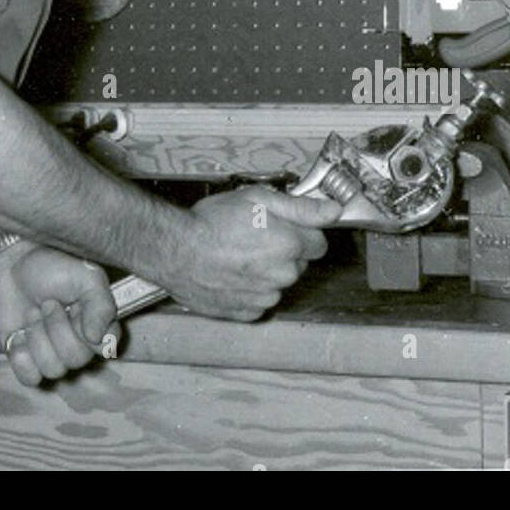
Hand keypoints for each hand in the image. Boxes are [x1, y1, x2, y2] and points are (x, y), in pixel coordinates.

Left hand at [0, 242, 118, 387]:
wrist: (10, 262)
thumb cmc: (51, 265)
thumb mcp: (85, 276)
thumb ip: (100, 305)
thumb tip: (99, 339)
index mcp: (97, 323)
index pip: (107, 347)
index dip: (91, 333)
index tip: (76, 308)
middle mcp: (77, 342)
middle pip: (76, 359)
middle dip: (57, 327)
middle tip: (48, 303)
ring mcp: (50, 353)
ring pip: (53, 369)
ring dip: (37, 336)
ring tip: (32, 311)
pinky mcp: (26, 360)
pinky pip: (30, 378)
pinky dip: (22, 356)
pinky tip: (18, 334)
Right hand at [161, 185, 341, 321]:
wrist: (176, 251)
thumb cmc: (211, 222)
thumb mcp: (257, 198)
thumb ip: (301, 207)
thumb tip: (334, 211)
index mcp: (290, 244)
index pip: (318, 242)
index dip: (300, 231)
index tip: (281, 226)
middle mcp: (284, 275)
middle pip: (298, 263)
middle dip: (282, 250)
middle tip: (252, 236)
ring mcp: (266, 296)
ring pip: (278, 282)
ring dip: (265, 271)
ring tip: (236, 255)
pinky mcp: (248, 312)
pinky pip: (259, 299)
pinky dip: (249, 289)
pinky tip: (230, 273)